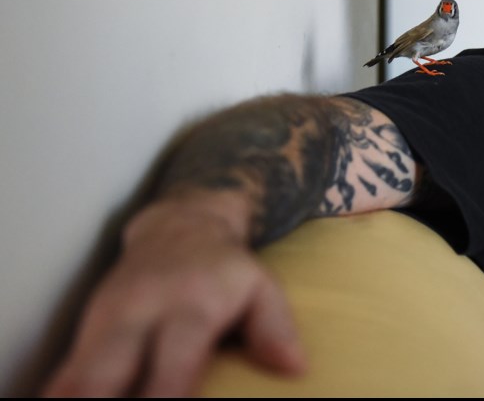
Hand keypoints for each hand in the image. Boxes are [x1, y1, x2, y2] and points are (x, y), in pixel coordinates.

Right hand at [42, 197, 306, 396]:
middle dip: (105, 399)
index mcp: (192, 305)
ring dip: (78, 394)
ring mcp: (110, 317)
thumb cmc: (225, 270)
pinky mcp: (88, 325)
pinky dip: (62, 389)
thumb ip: (275, 326)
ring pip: (82, 368)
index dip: (167, 391)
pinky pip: (67, 366)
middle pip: (112, 365)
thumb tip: (294, 367)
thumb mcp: (261, 287)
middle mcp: (143, 311)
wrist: (180, 226)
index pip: (177, 357)